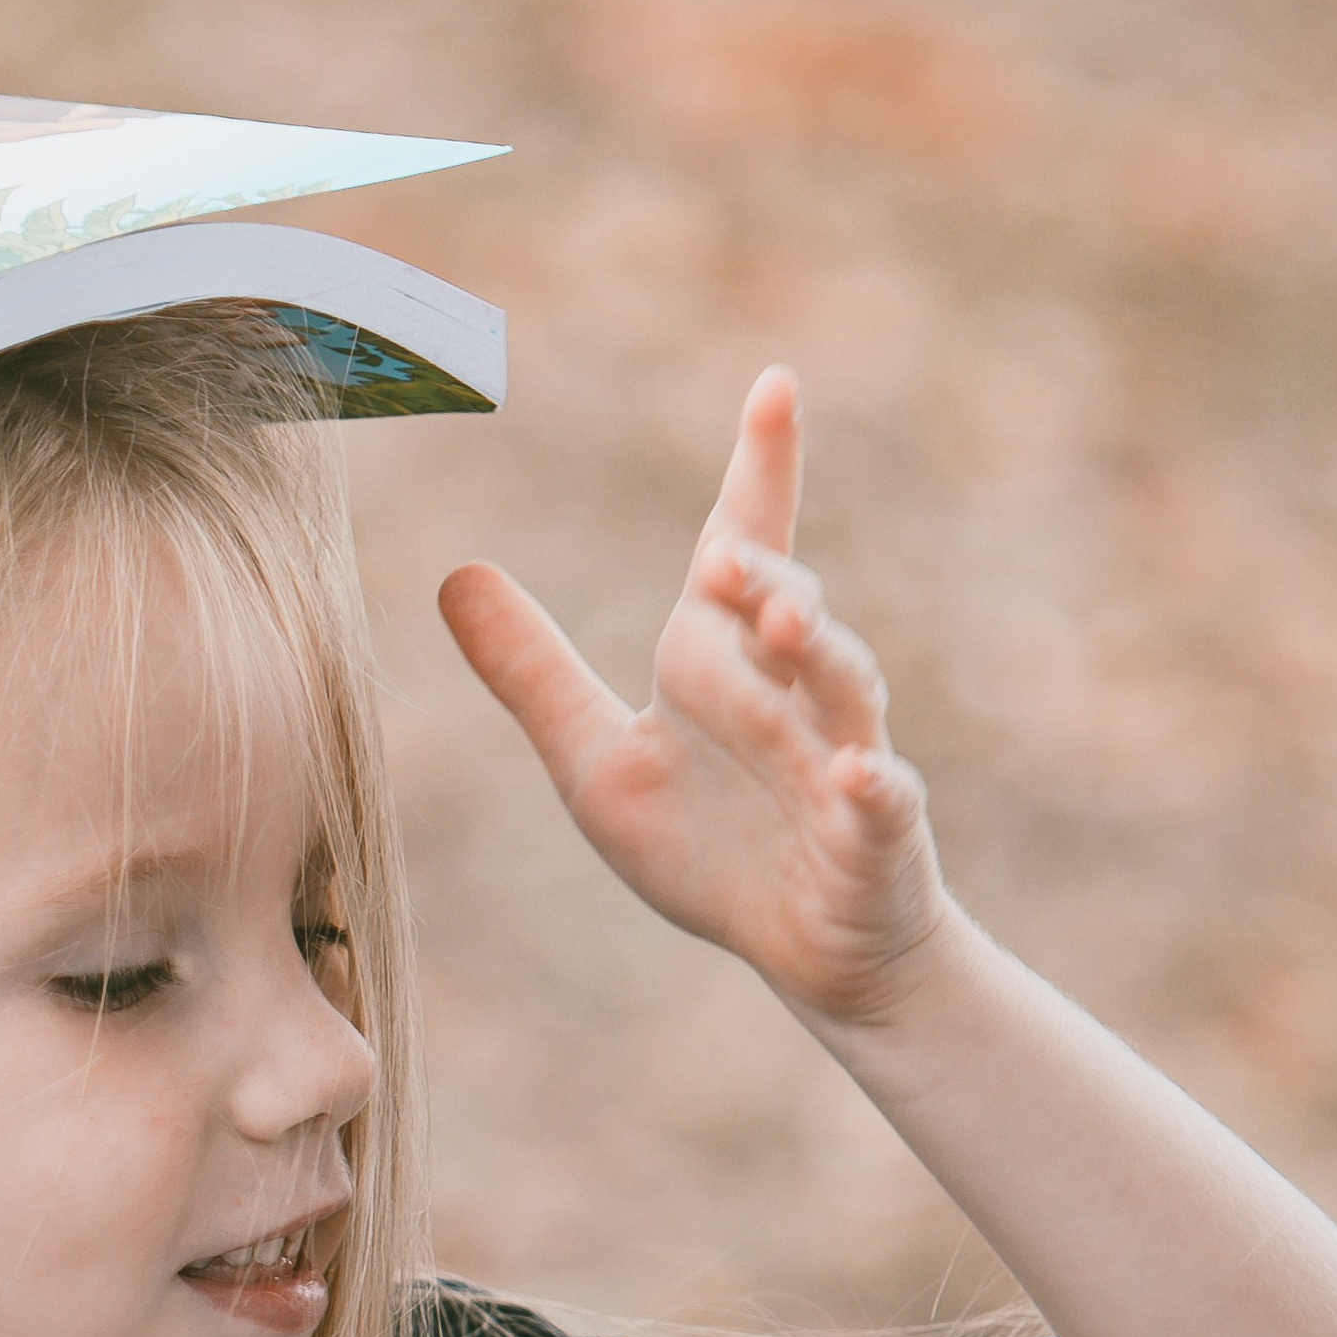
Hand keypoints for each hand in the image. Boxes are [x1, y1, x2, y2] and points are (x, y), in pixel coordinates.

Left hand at [439, 365, 947, 1030]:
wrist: (808, 950)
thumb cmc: (711, 850)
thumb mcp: (598, 762)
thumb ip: (534, 674)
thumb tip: (453, 574)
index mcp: (727, 662)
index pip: (744, 549)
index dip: (760, 472)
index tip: (775, 387)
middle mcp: (795, 691)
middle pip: (785, 610)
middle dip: (761, 580)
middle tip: (721, 560)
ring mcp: (847, 754)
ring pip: (841, 686)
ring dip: (817, 651)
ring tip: (781, 627)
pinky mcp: (877, 832)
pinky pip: (883, 800)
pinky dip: (872, 785)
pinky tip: (855, 774)